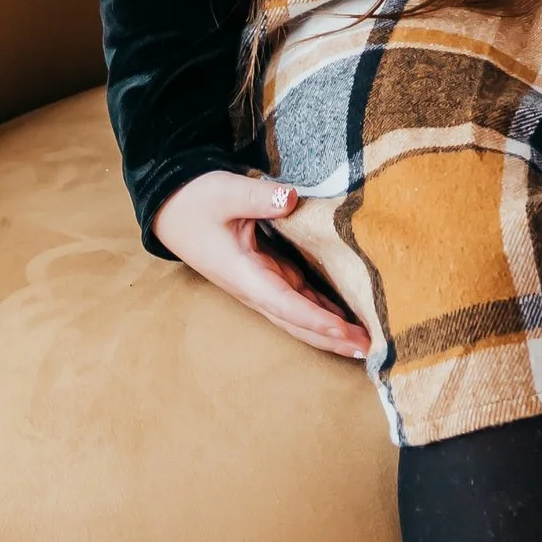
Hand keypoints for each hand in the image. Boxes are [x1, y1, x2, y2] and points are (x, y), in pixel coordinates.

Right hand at [154, 171, 370, 361]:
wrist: (172, 208)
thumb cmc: (196, 201)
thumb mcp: (225, 192)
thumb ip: (258, 197)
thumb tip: (291, 198)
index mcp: (243, 274)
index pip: (285, 303)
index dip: (316, 319)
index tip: (345, 331)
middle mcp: (254, 287)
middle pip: (297, 322)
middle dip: (331, 338)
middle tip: (369, 349)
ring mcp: (261, 284)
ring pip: (299, 316)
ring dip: (330, 331)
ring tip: (364, 341)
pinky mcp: (266, 274)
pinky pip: (298, 300)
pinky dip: (321, 312)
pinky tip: (344, 318)